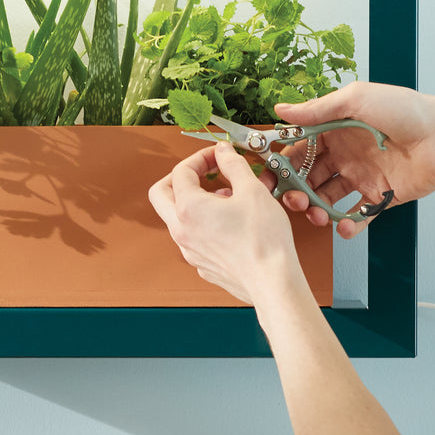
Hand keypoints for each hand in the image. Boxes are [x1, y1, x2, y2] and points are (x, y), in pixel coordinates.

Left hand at [148, 140, 303, 305]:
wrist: (273, 282)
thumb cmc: (264, 240)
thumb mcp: (252, 190)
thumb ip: (233, 165)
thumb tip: (223, 151)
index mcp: (188, 208)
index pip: (181, 172)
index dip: (200, 157)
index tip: (218, 155)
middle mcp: (181, 230)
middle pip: (161, 194)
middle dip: (180, 178)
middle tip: (203, 172)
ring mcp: (189, 250)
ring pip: (177, 217)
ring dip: (195, 200)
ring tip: (228, 197)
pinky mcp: (201, 264)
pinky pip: (193, 236)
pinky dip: (205, 222)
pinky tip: (231, 222)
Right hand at [272, 82, 434, 238]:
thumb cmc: (405, 110)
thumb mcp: (356, 99)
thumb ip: (318, 109)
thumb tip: (280, 111)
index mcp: (335, 131)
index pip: (298, 150)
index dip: (281, 164)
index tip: (267, 178)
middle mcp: (345, 155)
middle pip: (308, 178)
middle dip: (295, 192)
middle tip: (292, 201)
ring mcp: (361, 177)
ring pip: (327, 199)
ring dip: (316, 210)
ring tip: (317, 215)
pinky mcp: (380, 196)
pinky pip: (357, 215)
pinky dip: (347, 226)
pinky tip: (344, 227)